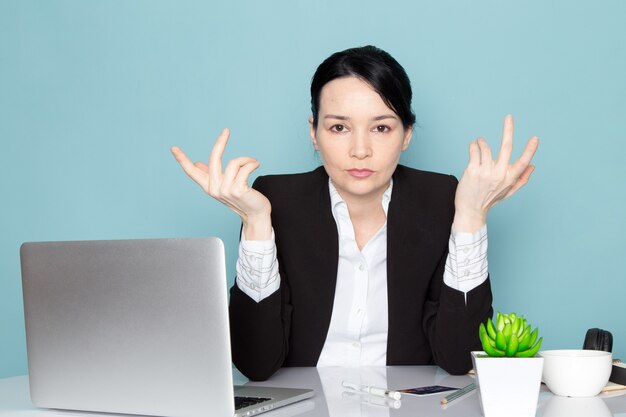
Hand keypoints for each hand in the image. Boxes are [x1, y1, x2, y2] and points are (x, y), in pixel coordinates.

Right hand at [171, 128, 271, 238]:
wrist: (256, 214)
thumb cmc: (243, 198)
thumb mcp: (225, 186)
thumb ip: (211, 175)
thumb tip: (198, 163)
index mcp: (209, 187)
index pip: (192, 172)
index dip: (182, 160)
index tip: (173, 148)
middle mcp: (214, 189)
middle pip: (213, 159)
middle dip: (220, 142)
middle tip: (226, 131)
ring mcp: (225, 190)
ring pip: (233, 162)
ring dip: (246, 159)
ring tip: (253, 163)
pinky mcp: (238, 190)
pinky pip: (244, 168)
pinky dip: (252, 163)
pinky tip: (256, 165)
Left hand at [453, 115, 538, 232]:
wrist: (470, 210)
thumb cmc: (488, 199)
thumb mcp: (507, 192)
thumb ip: (521, 179)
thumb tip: (533, 166)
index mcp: (509, 178)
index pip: (523, 162)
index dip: (530, 150)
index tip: (535, 138)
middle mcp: (499, 174)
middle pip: (506, 148)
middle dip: (508, 130)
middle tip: (509, 117)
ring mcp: (485, 172)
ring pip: (485, 147)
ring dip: (482, 141)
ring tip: (479, 142)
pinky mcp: (472, 170)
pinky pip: (474, 150)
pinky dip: (474, 145)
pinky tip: (473, 146)